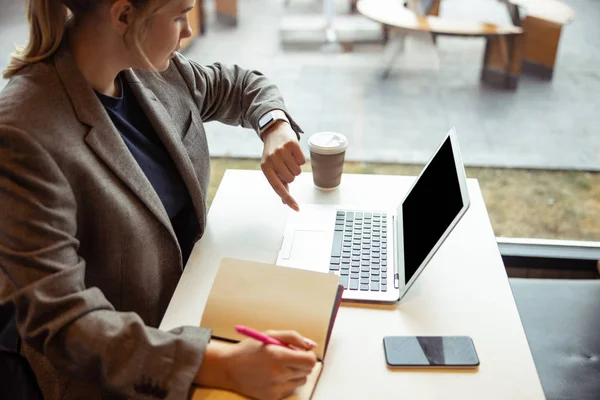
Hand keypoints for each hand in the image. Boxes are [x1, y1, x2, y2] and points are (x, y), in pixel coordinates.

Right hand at [196, 330, 317, 399]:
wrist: (229, 368)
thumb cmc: (250, 349)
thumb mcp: (270, 335)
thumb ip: (294, 337)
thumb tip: (312, 345)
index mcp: (278, 355)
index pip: (309, 360)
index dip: (309, 355)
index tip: (304, 352)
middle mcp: (278, 373)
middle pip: (307, 371)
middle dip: (302, 362)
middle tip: (290, 357)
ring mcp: (275, 387)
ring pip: (301, 380)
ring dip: (296, 372)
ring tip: (281, 366)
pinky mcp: (273, 397)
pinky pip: (291, 389)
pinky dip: (287, 381)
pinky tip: (274, 375)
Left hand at [261, 122, 305, 210]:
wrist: (274, 131)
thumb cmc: (273, 153)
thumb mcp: (271, 167)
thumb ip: (279, 184)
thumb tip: (285, 202)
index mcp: (265, 168)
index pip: (277, 187)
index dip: (287, 198)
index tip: (296, 208)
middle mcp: (272, 159)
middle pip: (291, 179)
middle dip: (291, 174)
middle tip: (286, 165)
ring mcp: (282, 151)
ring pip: (298, 171)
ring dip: (296, 167)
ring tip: (289, 158)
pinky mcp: (291, 144)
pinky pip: (303, 161)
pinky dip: (301, 159)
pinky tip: (293, 153)